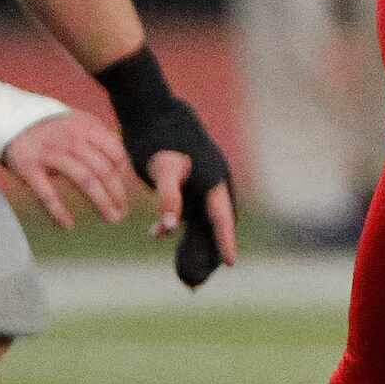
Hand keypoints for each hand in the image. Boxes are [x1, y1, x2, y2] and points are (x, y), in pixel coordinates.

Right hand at [1, 110, 129, 229]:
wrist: (8, 119)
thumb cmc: (53, 129)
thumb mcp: (79, 124)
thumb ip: (99, 140)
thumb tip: (122, 168)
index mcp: (88, 127)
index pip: (116, 152)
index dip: (124, 174)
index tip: (124, 190)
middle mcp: (72, 139)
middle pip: (104, 169)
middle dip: (117, 193)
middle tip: (122, 212)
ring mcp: (51, 153)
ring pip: (85, 180)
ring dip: (102, 202)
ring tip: (111, 218)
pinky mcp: (29, 167)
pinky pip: (47, 193)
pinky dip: (59, 211)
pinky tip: (68, 225)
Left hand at [112, 93, 236, 285]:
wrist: (153, 110)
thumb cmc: (157, 138)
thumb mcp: (161, 168)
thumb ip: (168, 198)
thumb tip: (169, 228)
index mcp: (213, 180)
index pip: (221, 218)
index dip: (226, 242)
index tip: (232, 263)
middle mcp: (214, 181)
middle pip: (219, 221)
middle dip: (213, 246)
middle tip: (204, 273)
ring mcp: (204, 180)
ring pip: (205, 217)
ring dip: (195, 238)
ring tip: (185, 263)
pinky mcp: (192, 177)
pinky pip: (192, 207)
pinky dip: (180, 223)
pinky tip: (156, 234)